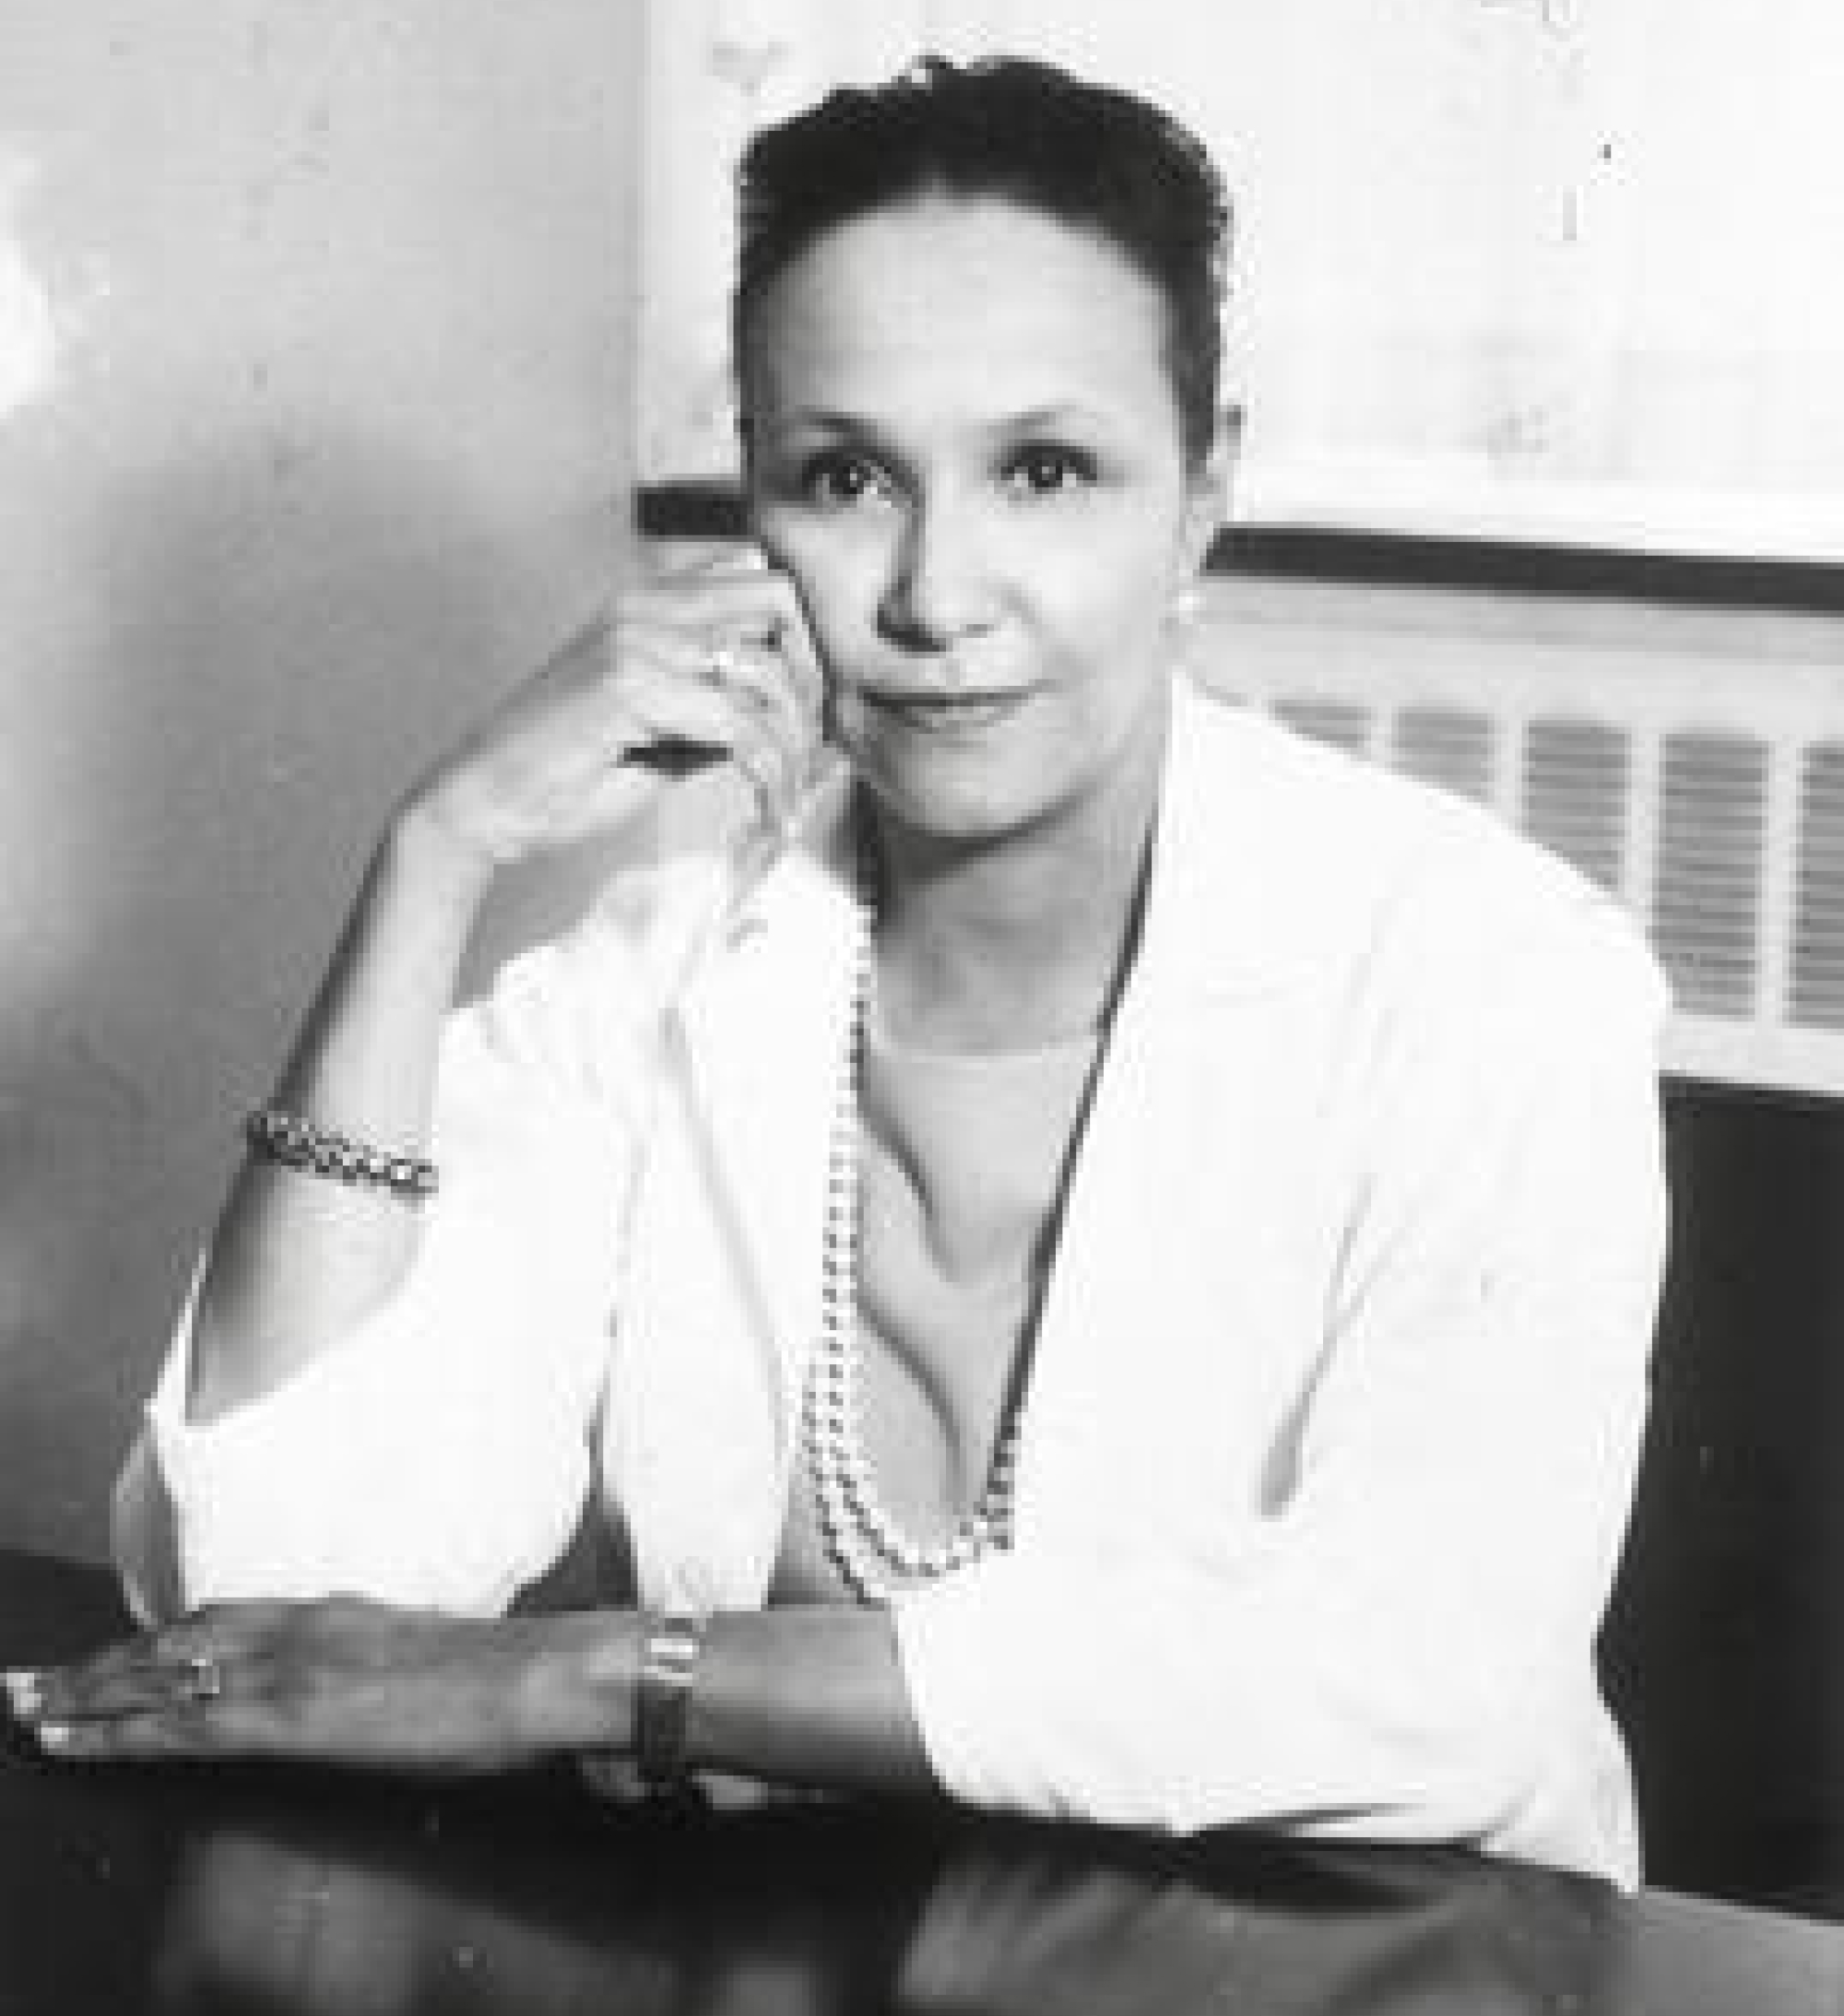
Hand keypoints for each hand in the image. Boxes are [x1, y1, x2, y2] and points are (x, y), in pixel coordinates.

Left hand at [2, 1598, 596, 1774]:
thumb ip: (360, 1659)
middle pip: (171, 1643)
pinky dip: (117, 1732)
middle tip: (26, 1685)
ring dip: (86, 1696)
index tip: (97, 1659)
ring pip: (160, 1678)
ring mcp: (289, 1668)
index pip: (213, 1622)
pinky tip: (77, 1741)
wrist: (533, 1677)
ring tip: (32, 1712)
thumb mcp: (412, 1651)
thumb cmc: (494, 1676)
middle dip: (94, 1667)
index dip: (146, 1642)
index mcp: (327, 1613)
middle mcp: (296, 1628)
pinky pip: (181, 1726)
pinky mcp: (291, 1715)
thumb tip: (337, 1686)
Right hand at [407, 547, 825, 881]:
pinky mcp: (628, 685)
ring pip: (766, 672)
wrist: (486, 804)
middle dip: (813, 680)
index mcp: (649, 604)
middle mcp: (645, 607)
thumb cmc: (566, 775)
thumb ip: (720, 713)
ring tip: (787, 794)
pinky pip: (736, 725)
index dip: (804, 647)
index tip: (808, 716)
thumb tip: (791, 724)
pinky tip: (768, 810)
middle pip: (780, 601)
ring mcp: (635, 640)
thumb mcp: (663, 735)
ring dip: (793, 745)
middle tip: (810, 748)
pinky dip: (767, 775)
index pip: (763, 583)